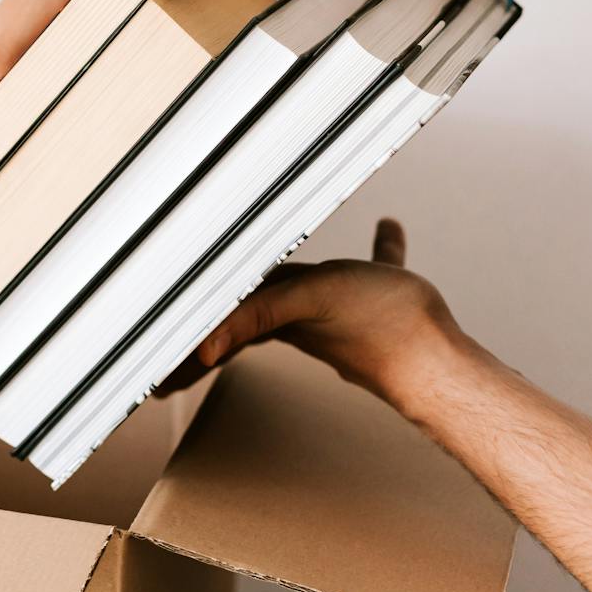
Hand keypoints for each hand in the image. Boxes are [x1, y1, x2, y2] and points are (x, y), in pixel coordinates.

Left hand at [159, 219, 465, 401]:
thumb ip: (254, 316)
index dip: (184, 338)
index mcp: (278, 315)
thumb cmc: (376, 328)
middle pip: (244, 313)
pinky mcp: (382, 299)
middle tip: (179, 346)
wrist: (438, 362)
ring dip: (277, 283)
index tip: (153, 365)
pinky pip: (375, 266)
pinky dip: (380, 247)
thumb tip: (202, 350)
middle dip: (209, 325)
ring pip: (304, 291)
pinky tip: (390, 227)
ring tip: (263, 267)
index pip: (217, 321)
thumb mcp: (306, 302)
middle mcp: (301, 316)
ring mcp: (342, 310)